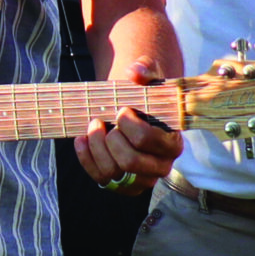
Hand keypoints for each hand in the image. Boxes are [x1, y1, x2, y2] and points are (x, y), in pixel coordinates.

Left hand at [74, 57, 182, 186]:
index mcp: (172, 144)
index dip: (128, 125)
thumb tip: (136, 72)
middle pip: (129, 162)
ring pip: (112, 172)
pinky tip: (82, 139)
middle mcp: (160, 166)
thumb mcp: (148, 78)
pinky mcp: (122, 185)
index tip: (122, 110)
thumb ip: (146, 70)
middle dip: (110, 139)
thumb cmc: (144, 95)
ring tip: (93, 126)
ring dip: (96, 146)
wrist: (134, 109)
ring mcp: (141, 179)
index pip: (146, 140)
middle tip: (103, 120)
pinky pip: (100, 178)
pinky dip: (86, 158)